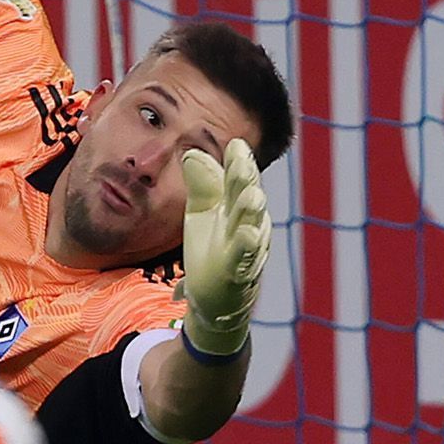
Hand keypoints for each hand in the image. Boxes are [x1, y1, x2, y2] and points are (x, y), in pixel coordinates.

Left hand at [179, 139, 271, 355]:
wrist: (214, 298)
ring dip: (251, 209)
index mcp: (238, 207)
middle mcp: (248, 224)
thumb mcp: (202, 213)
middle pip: (248, 197)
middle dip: (246, 180)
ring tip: (249, 195)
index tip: (237, 145)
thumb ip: (203, 185)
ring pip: (252, 225)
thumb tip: (191, 153)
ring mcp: (246, 249)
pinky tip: (245, 233)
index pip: (240, 181)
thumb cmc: (213, 250)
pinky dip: (246, 246)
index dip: (240, 164)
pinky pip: (244, 258)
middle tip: (241, 161)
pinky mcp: (238, 273)